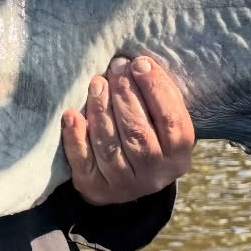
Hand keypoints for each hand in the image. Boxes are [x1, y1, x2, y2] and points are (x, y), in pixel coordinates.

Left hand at [61, 55, 194, 205]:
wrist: (125, 179)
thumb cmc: (146, 136)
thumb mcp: (161, 122)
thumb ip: (157, 98)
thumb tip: (136, 62)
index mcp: (178, 155)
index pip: (171, 120)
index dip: (155, 89)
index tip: (139, 63)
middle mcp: (155, 174)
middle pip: (138, 132)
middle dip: (125, 95)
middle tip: (115, 68)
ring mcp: (124, 184)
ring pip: (110, 145)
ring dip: (101, 110)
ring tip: (96, 84)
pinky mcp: (95, 188)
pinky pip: (83, 162)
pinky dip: (76, 138)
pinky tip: (71, 115)